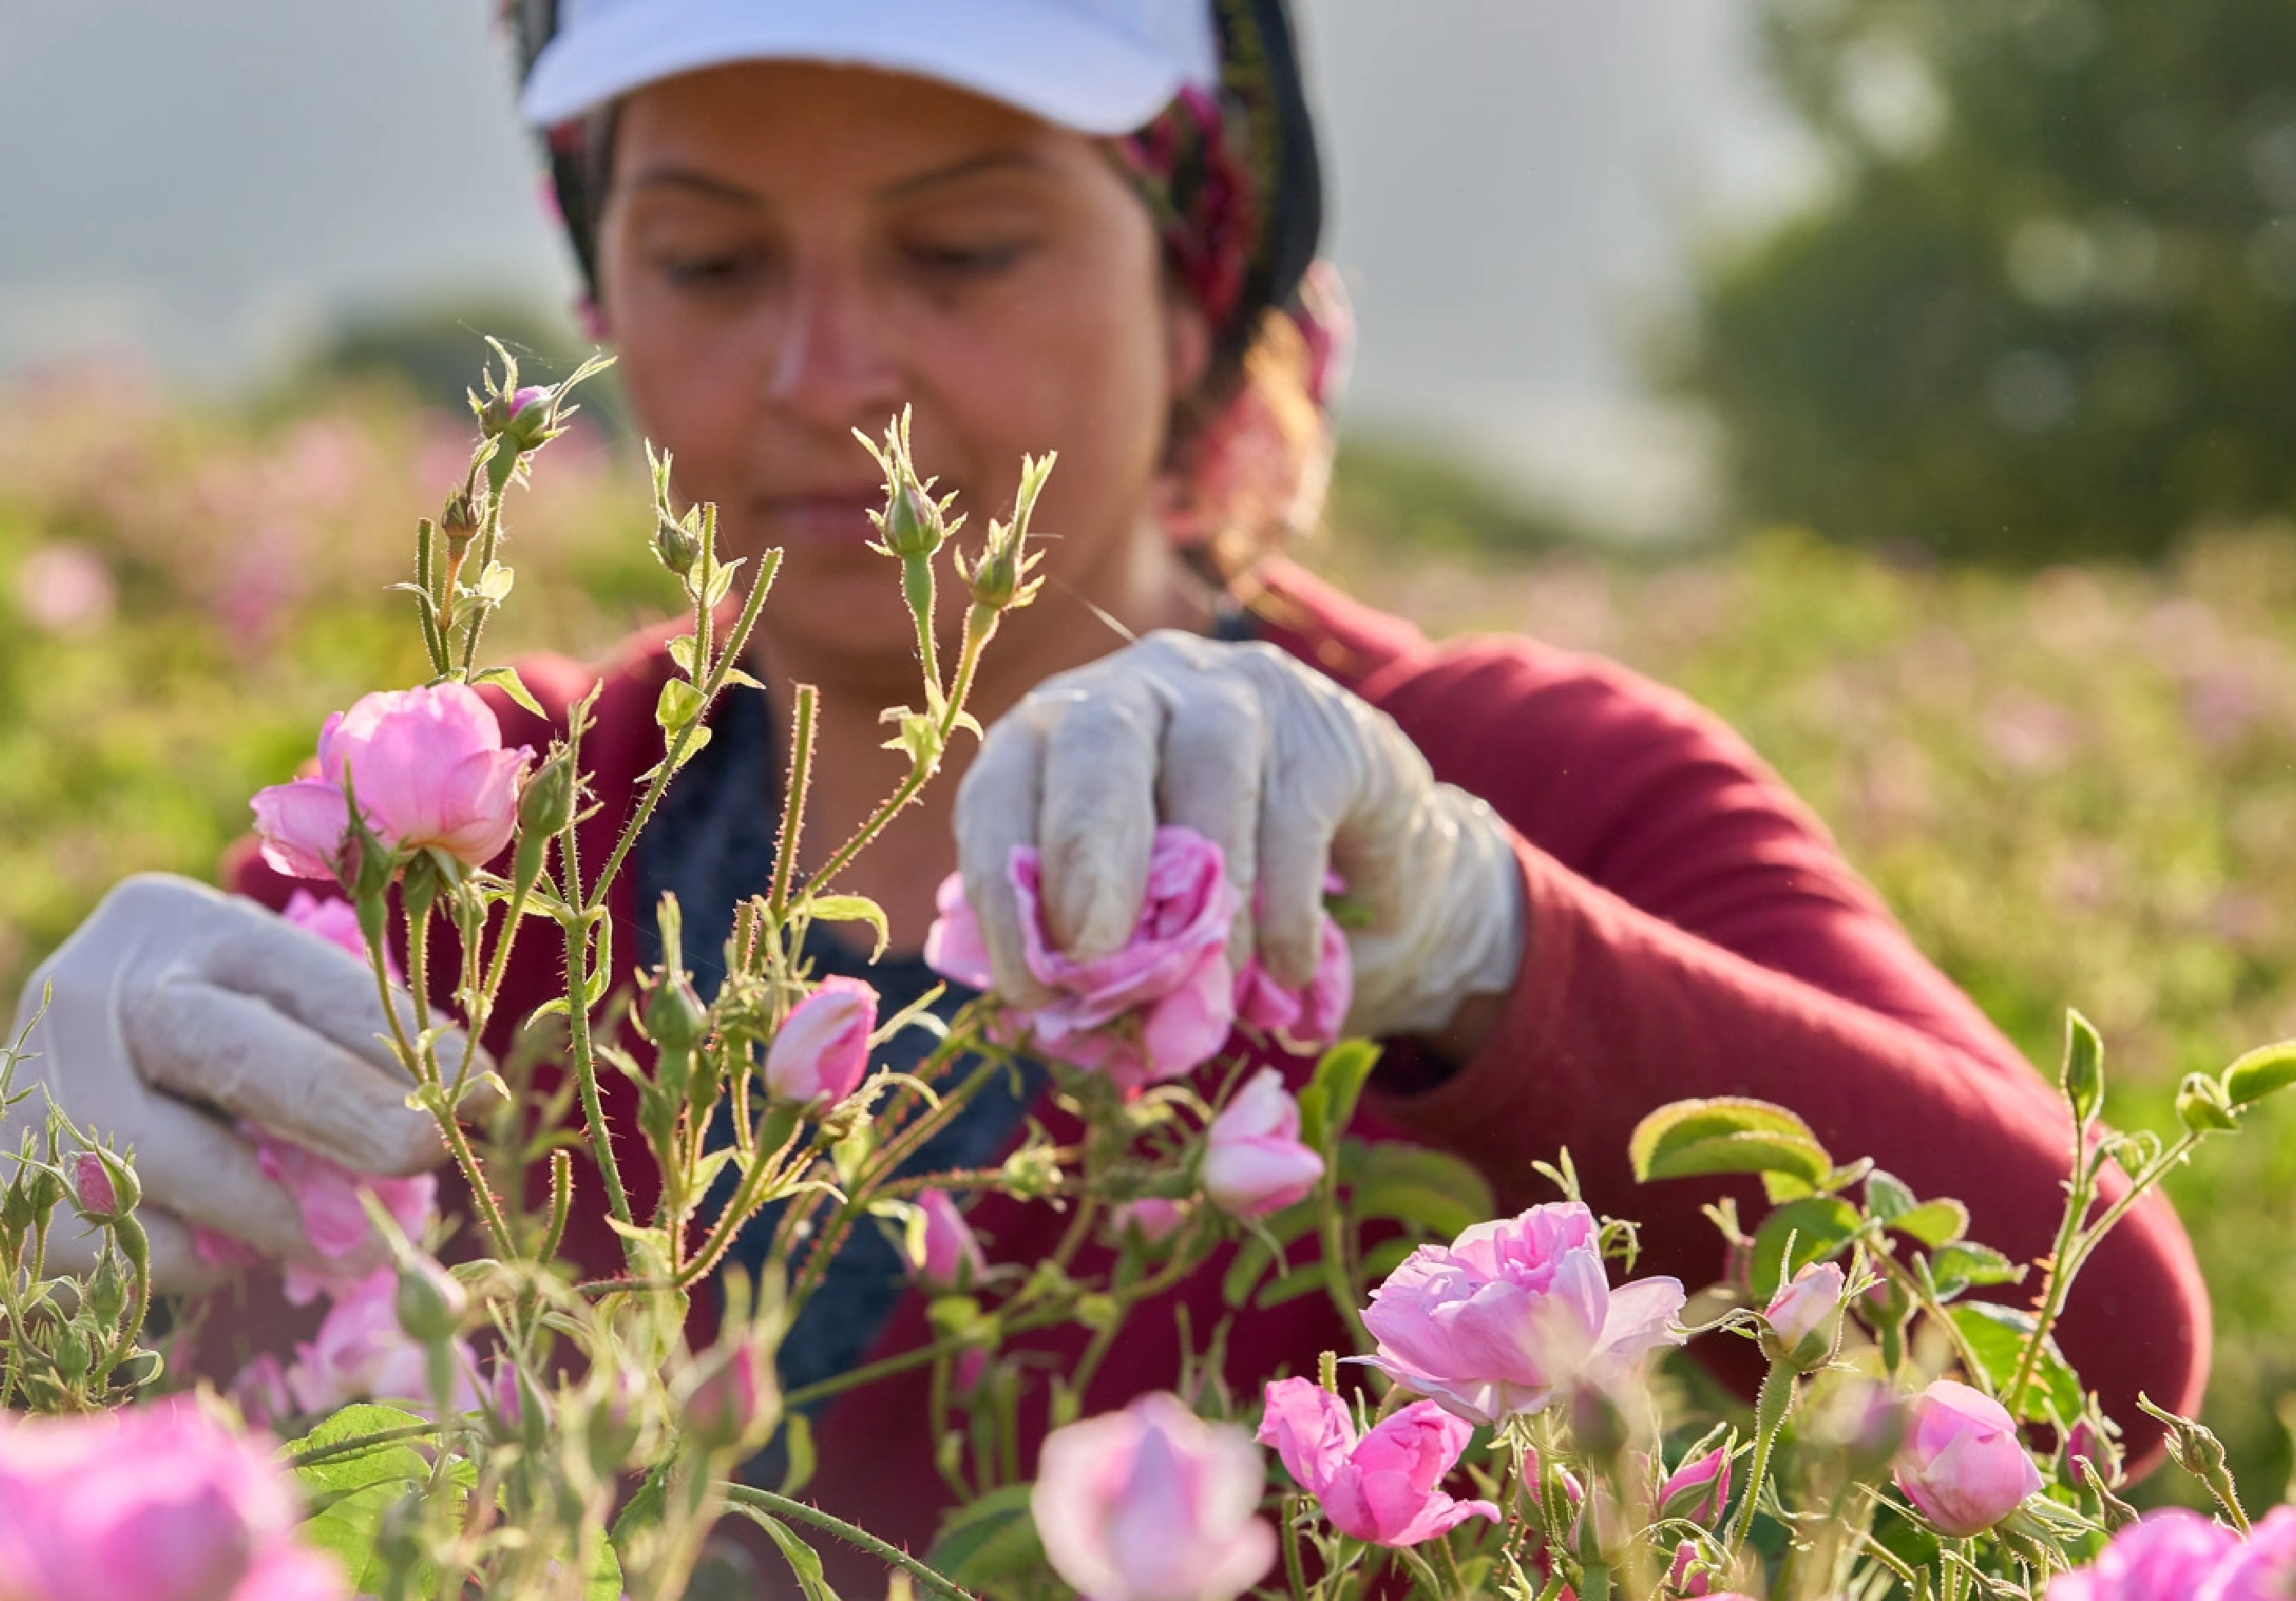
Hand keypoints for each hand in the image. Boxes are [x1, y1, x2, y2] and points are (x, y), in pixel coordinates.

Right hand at [2, 874, 478, 1289]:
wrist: (48, 1091)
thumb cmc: (196, 1046)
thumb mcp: (257, 1005)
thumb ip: (337, 1043)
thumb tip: (460, 1102)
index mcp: (178, 927)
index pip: (298, 978)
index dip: (393, 1039)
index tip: (476, 1088)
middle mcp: (95, 992)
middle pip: (227, 1049)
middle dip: (340, 1109)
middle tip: (423, 1157)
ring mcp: (37, 1086)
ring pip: (172, 1162)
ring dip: (280, 1215)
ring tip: (357, 1244)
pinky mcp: (6, 1184)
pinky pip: (128, 1242)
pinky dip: (205, 1258)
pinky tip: (239, 1251)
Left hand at [954, 631, 1523, 1041]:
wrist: (1362, 830)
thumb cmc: (1212, 878)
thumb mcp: (1139, 906)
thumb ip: (1093, 950)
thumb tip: (1057, 1017)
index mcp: (1058, 731)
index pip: (1003, 788)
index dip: (1003, 887)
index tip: (1027, 986)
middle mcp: (1140, 688)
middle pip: (1099, 742)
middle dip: (1088, 852)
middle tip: (1093, 955)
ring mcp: (1239, 694)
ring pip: (1209, 768)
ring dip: (1205, 896)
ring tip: (1208, 990)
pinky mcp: (1325, 730)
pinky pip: (1297, 818)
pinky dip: (1288, 911)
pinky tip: (1286, 973)